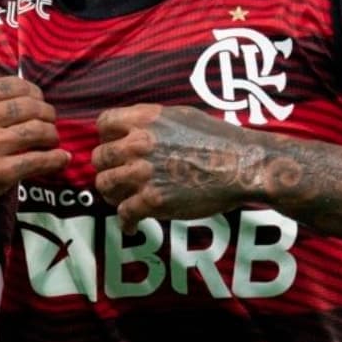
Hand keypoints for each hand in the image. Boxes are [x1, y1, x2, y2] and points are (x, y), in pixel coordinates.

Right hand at [0, 76, 68, 222]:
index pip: (19, 86)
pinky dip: (55, 159)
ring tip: (52, 141)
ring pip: (40, 131)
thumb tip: (24, 92)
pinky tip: (60, 159)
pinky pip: (38, 160)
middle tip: (49, 124)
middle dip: (48, 116)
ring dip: (53, 136)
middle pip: (34, 107)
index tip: (40, 104)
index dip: (36, 95)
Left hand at [91, 104, 264, 232]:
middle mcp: (139, 143)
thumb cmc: (219, 139)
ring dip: (113, 194)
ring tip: (123, 200)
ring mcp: (144, 173)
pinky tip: (132, 226)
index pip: (103, 123)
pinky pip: (124, 213)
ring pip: (105, 185)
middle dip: (107, 168)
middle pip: (100, 157)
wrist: (241, 166)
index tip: (114, 146)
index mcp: (145, 119)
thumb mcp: (181, 115)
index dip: (106, 136)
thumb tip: (132, 128)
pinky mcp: (153, 200)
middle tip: (117, 177)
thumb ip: (151, 121)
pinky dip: (126, 223)